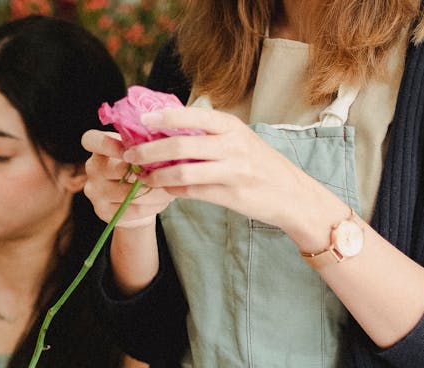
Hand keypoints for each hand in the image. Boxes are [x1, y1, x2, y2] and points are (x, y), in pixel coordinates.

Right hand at [81, 129, 175, 231]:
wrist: (135, 203)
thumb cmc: (140, 169)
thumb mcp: (139, 153)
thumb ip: (143, 145)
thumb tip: (163, 142)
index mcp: (98, 149)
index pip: (91, 140)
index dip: (110, 144)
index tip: (134, 149)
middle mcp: (92, 169)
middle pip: (117, 169)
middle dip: (147, 171)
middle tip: (169, 170)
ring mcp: (95, 192)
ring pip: (128, 193)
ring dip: (155, 192)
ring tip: (170, 188)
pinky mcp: (104, 211)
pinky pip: (132, 209)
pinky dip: (152, 206)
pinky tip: (164, 201)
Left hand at [121, 107, 326, 234]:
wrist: (293, 194)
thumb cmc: (261, 165)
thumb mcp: (240, 140)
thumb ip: (210, 135)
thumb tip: (169, 131)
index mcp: (231, 126)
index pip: (191, 116)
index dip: (163, 117)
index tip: (141, 121)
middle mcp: (232, 145)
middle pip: (180, 145)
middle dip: (149, 151)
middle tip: (130, 155)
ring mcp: (232, 170)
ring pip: (183, 172)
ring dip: (157, 176)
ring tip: (143, 177)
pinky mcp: (231, 194)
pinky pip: (193, 192)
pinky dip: (174, 191)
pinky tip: (164, 190)